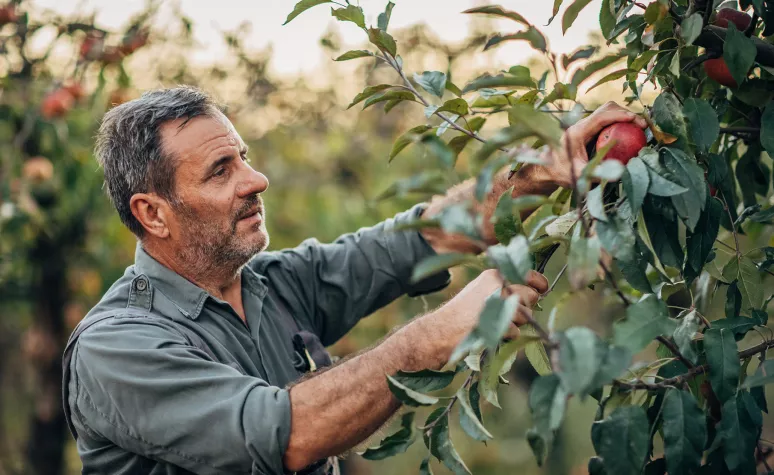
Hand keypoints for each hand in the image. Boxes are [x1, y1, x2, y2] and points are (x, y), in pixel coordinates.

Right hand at [431, 269, 548, 353]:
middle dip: (525, 308)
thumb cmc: (461, 314)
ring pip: (526, 315)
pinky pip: (516, 332)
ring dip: (515, 324)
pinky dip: (506, 336)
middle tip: (507, 315)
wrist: (439, 331)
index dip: (539, 283)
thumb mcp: (481, 291)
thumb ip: (505, 289)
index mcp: (494, 274)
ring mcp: (499, 303)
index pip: (528, 274)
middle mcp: (498, 284)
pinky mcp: (499, 321)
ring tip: (493, 324)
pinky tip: (490, 332)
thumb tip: (535, 293)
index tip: (541, 289)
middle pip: (531, 296)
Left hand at [538, 102, 647, 187]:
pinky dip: (619, 123)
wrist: (545, 169)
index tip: (636, 121)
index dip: (620, 115)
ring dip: (624, 117)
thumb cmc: (560, 172)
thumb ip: (595, 174)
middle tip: (642, 126)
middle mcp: (581, 124)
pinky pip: (606, 121)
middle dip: (626, 113)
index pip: (602, 116)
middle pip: (607, 109)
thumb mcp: (578, 175)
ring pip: (607, 112)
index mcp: (577, 131)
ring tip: (639, 129)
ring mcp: (584, 125)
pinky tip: (629, 133)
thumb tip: (617, 175)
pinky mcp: (587, 129)